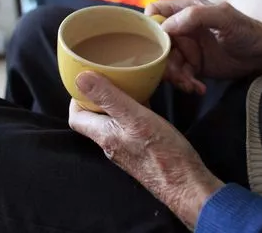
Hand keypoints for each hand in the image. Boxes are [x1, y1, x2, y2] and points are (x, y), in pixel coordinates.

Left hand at [69, 72, 223, 228]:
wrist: (186, 183)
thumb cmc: (161, 152)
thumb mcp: (134, 117)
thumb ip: (108, 98)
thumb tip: (80, 78)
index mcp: (103, 135)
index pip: (76, 117)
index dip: (77, 98)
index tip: (88, 80)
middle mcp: (111, 144)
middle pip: (94, 118)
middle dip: (97, 96)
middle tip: (108, 77)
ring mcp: (126, 149)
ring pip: (113, 121)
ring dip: (116, 102)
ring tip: (126, 84)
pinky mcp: (141, 151)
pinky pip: (130, 126)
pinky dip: (133, 111)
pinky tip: (146, 102)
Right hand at [146, 0, 261, 93]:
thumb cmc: (248, 30)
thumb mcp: (223, 17)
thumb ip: (195, 16)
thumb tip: (165, 27)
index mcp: (185, 9)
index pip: (154, 13)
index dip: (149, 28)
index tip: (154, 45)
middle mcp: (183, 28)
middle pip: (157, 44)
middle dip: (164, 62)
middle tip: (178, 75)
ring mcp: (188, 48)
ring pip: (166, 63)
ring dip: (176, 77)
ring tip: (192, 85)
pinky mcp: (194, 66)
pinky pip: (180, 76)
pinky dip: (186, 84)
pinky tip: (199, 88)